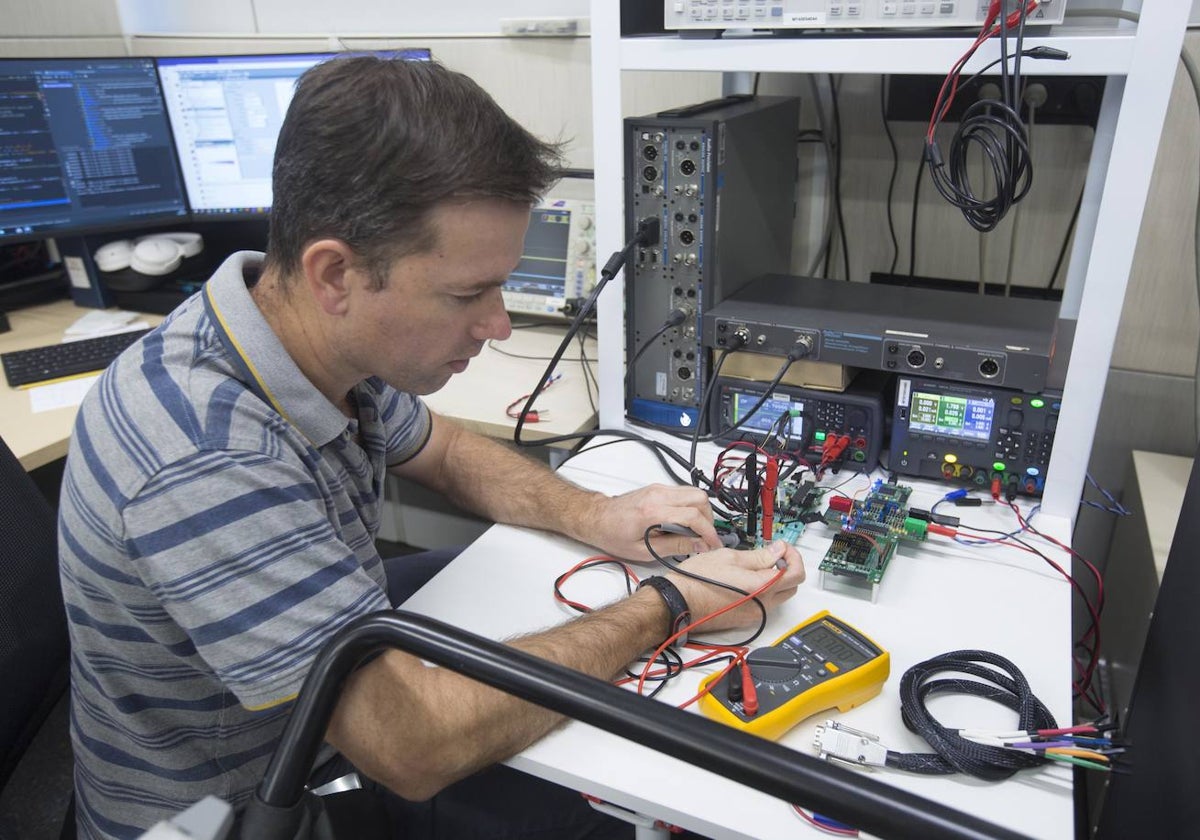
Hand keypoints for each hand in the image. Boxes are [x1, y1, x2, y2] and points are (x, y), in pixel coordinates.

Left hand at [581, 483, 720, 561]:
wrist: (597, 518)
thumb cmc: (614, 535)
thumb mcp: (644, 550)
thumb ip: (675, 546)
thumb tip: (699, 545)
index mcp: (652, 512)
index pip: (692, 515)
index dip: (708, 531)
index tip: (713, 543)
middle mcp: (657, 495)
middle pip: (699, 498)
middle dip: (709, 519)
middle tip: (706, 537)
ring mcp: (658, 488)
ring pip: (694, 492)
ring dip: (702, 511)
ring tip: (697, 530)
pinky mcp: (658, 488)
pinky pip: (684, 492)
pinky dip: (692, 506)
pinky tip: (686, 522)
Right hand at [665, 541, 804, 633]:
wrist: (679, 602)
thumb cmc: (698, 580)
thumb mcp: (730, 557)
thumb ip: (759, 555)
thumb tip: (778, 551)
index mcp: (761, 587)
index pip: (796, 573)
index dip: (793, 556)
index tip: (782, 548)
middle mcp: (762, 605)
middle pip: (792, 587)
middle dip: (789, 568)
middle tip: (775, 555)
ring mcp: (755, 615)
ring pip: (779, 597)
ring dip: (777, 581)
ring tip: (759, 565)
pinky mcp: (745, 620)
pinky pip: (765, 605)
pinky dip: (765, 591)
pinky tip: (748, 579)